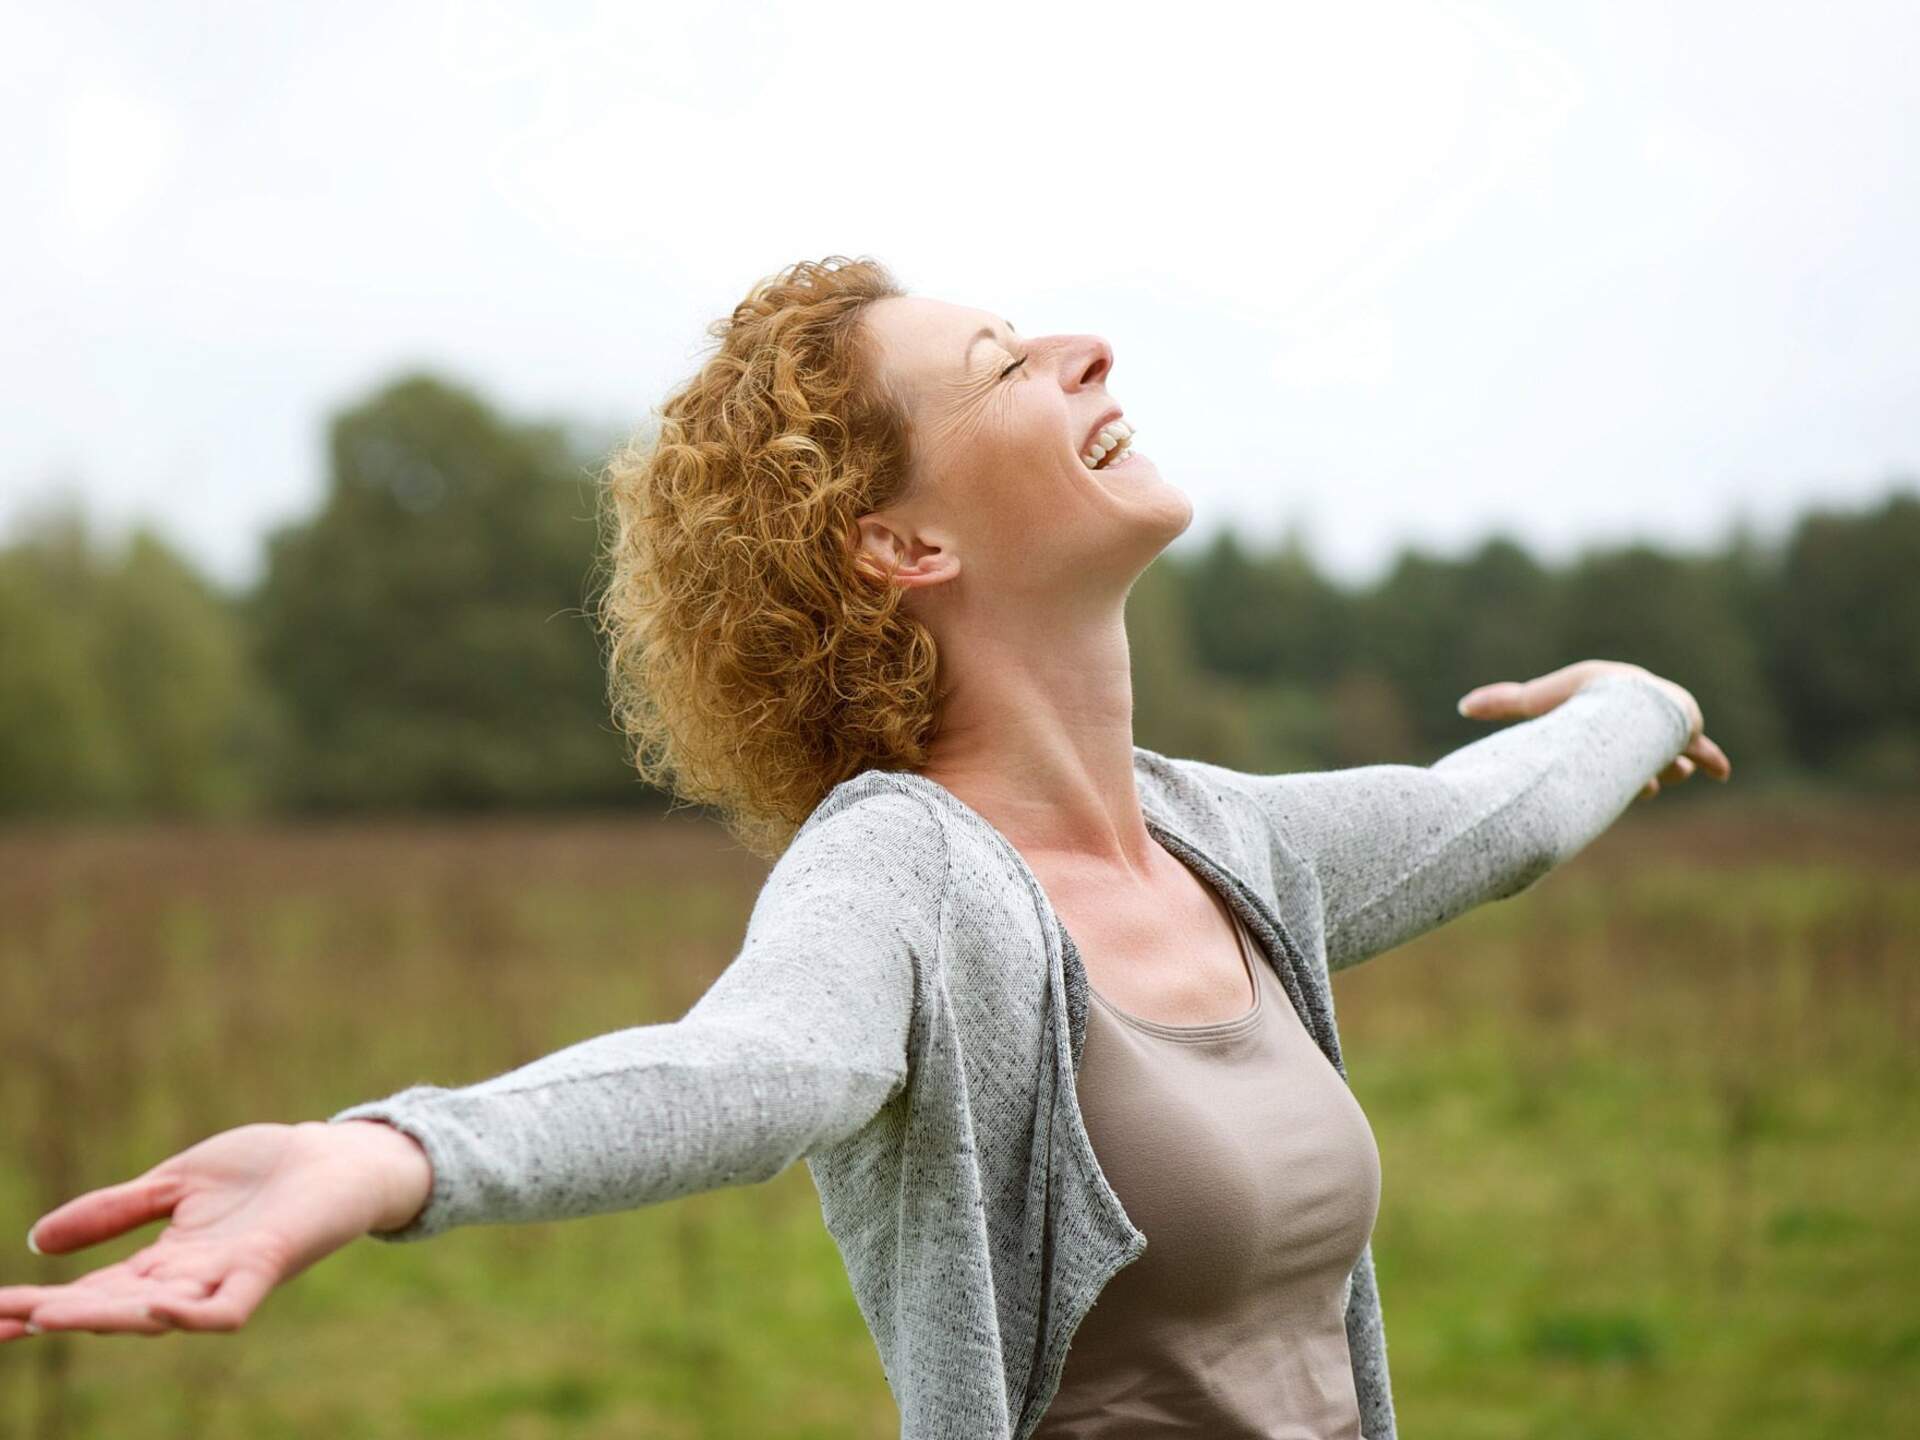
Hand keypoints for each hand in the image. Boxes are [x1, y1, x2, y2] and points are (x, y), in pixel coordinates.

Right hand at [1, 1119, 430, 1341]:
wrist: (338, 1156)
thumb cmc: (264, 1170)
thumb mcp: (174, 1184)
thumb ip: (115, 1211)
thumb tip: (37, 1239)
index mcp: (163, 1260)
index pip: (90, 1288)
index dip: (39, 1302)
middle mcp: (189, 1279)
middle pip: (114, 1307)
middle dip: (57, 1315)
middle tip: (6, 1319)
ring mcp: (227, 1277)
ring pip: (160, 1313)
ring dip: (108, 1316)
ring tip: (52, 1313)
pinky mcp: (267, 1268)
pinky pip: (228, 1309)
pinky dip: (194, 1315)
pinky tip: (158, 1308)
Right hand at [1456, 659, 1732, 799]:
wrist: (1621, 698)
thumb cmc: (1576, 699)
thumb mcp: (1532, 703)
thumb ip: (1500, 703)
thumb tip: (1462, 704)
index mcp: (1604, 705)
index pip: (1607, 734)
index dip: (1609, 762)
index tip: (1603, 781)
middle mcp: (1636, 713)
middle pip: (1638, 746)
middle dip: (1641, 767)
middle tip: (1642, 788)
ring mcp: (1663, 720)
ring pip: (1667, 752)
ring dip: (1667, 767)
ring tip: (1666, 777)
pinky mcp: (1687, 727)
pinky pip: (1700, 748)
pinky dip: (1709, 760)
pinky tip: (1721, 772)